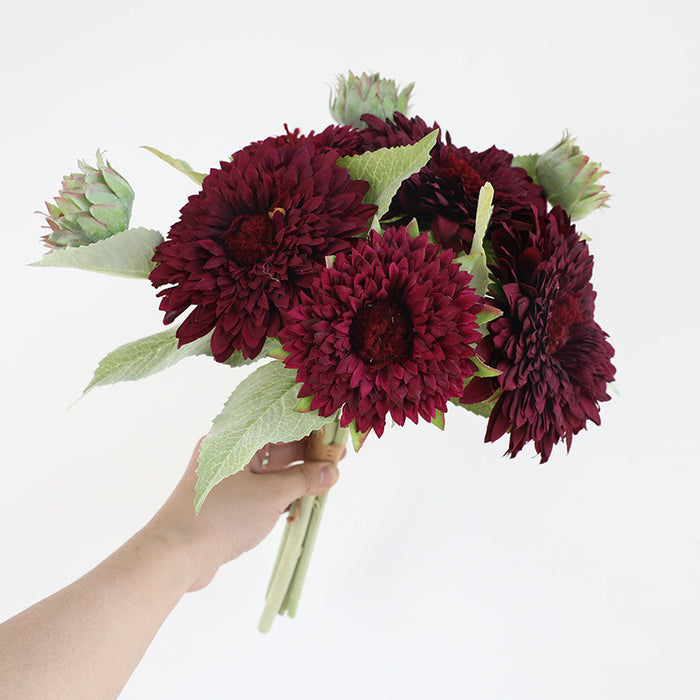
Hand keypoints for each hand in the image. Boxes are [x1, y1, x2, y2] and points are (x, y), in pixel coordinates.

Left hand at [147, 437, 341, 591]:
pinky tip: (302, 500)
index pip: (277, 424)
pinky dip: (280, 492)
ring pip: (268, 470)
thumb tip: (332, 470)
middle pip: (274, 447)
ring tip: (326, 481)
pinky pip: (259, 489)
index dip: (308, 429)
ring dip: (296, 476)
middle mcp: (227, 453)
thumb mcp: (271, 495)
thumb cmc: (221, 515)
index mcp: (232, 439)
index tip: (333, 434)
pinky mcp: (224, 501)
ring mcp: (224, 478)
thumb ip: (304, 479)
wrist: (177, 555)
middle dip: (306, 455)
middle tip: (337, 459)